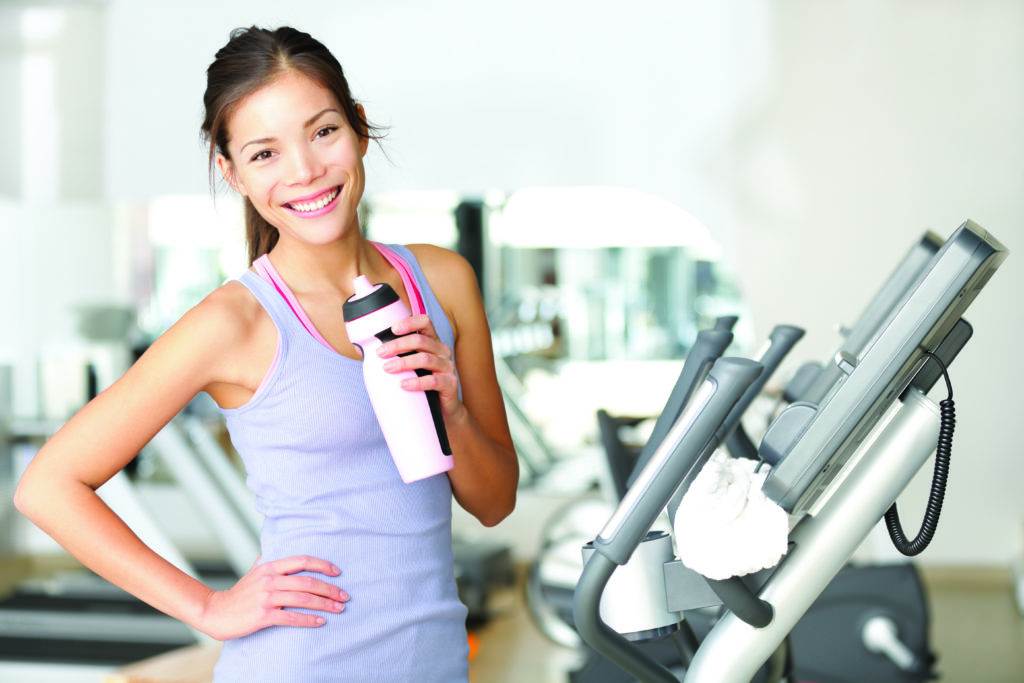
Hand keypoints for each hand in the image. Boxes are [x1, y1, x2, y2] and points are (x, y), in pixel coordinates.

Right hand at [198, 555, 348, 640]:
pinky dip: (309, 619)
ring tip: (339, 609)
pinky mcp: (263, 616)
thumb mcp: (254, 572)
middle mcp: (270, 580)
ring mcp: (266, 597)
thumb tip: (276, 547)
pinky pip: (291, 617)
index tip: (338, 572)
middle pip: (308, 582)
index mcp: (270, 566)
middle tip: (345, 596)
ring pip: (303, 599)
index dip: (323, 565)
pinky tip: (321, 622)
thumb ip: (268, 561)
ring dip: (325, 604)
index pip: (302, 561)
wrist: (216, 612)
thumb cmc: (239, 593)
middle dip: (330, 589)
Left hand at [377, 314, 464, 421]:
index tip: (392, 329)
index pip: (425, 322)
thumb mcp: (412, 367)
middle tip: (380, 353)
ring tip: (387, 369)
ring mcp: (448, 367)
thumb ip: (396, 356)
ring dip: (404, 363)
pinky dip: (417, 382)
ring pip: (426, 359)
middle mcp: (442, 351)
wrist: (443, 410)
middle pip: (421, 340)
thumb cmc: (422, 385)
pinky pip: (433, 381)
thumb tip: (364, 350)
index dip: (409, 322)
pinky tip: (403, 385)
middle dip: (397, 345)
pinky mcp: (450, 384)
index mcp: (433, 342)